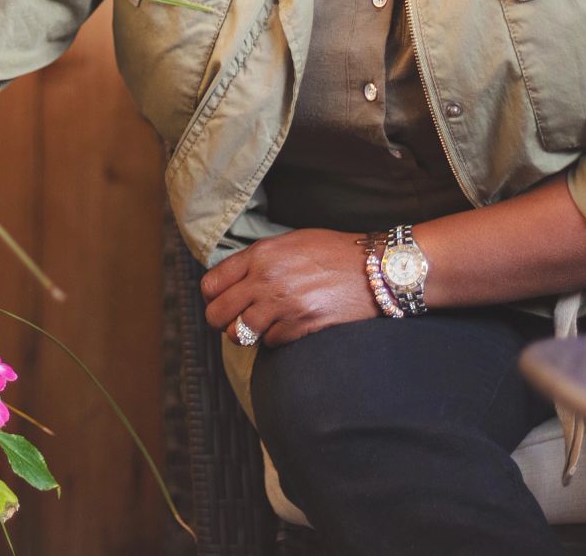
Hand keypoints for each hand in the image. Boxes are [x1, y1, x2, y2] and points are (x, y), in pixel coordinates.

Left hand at [199, 228, 377, 347]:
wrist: (374, 269)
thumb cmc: (333, 252)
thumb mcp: (290, 242)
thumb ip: (258, 259)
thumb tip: (232, 279)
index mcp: (260, 254)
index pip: (211, 284)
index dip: (212, 296)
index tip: (222, 300)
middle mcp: (266, 279)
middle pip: (216, 314)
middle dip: (222, 321)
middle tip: (235, 320)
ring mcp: (283, 305)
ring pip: (238, 334)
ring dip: (246, 334)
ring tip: (259, 327)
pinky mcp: (300, 326)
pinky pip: (268, 343)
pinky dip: (273, 339)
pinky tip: (287, 326)